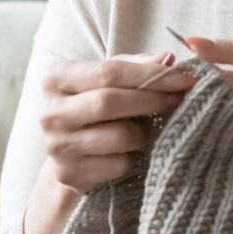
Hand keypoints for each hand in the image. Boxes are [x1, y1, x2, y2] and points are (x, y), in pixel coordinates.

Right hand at [37, 53, 194, 193]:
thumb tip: (167, 60)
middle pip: (108, 102)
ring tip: (150, 127)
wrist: (70, 151)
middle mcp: (51, 112)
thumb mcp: (110, 79)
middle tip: (178, 99)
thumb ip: (136, 66)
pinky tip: (132, 151)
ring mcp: (57, 146)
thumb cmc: (95, 106)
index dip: (149, 75)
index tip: (182, 78)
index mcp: (57, 78)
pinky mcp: (70, 173)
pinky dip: (132, 157)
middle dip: (151, 100)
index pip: (108, 71)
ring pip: (117, 136)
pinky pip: (117, 164)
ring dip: (143, 132)